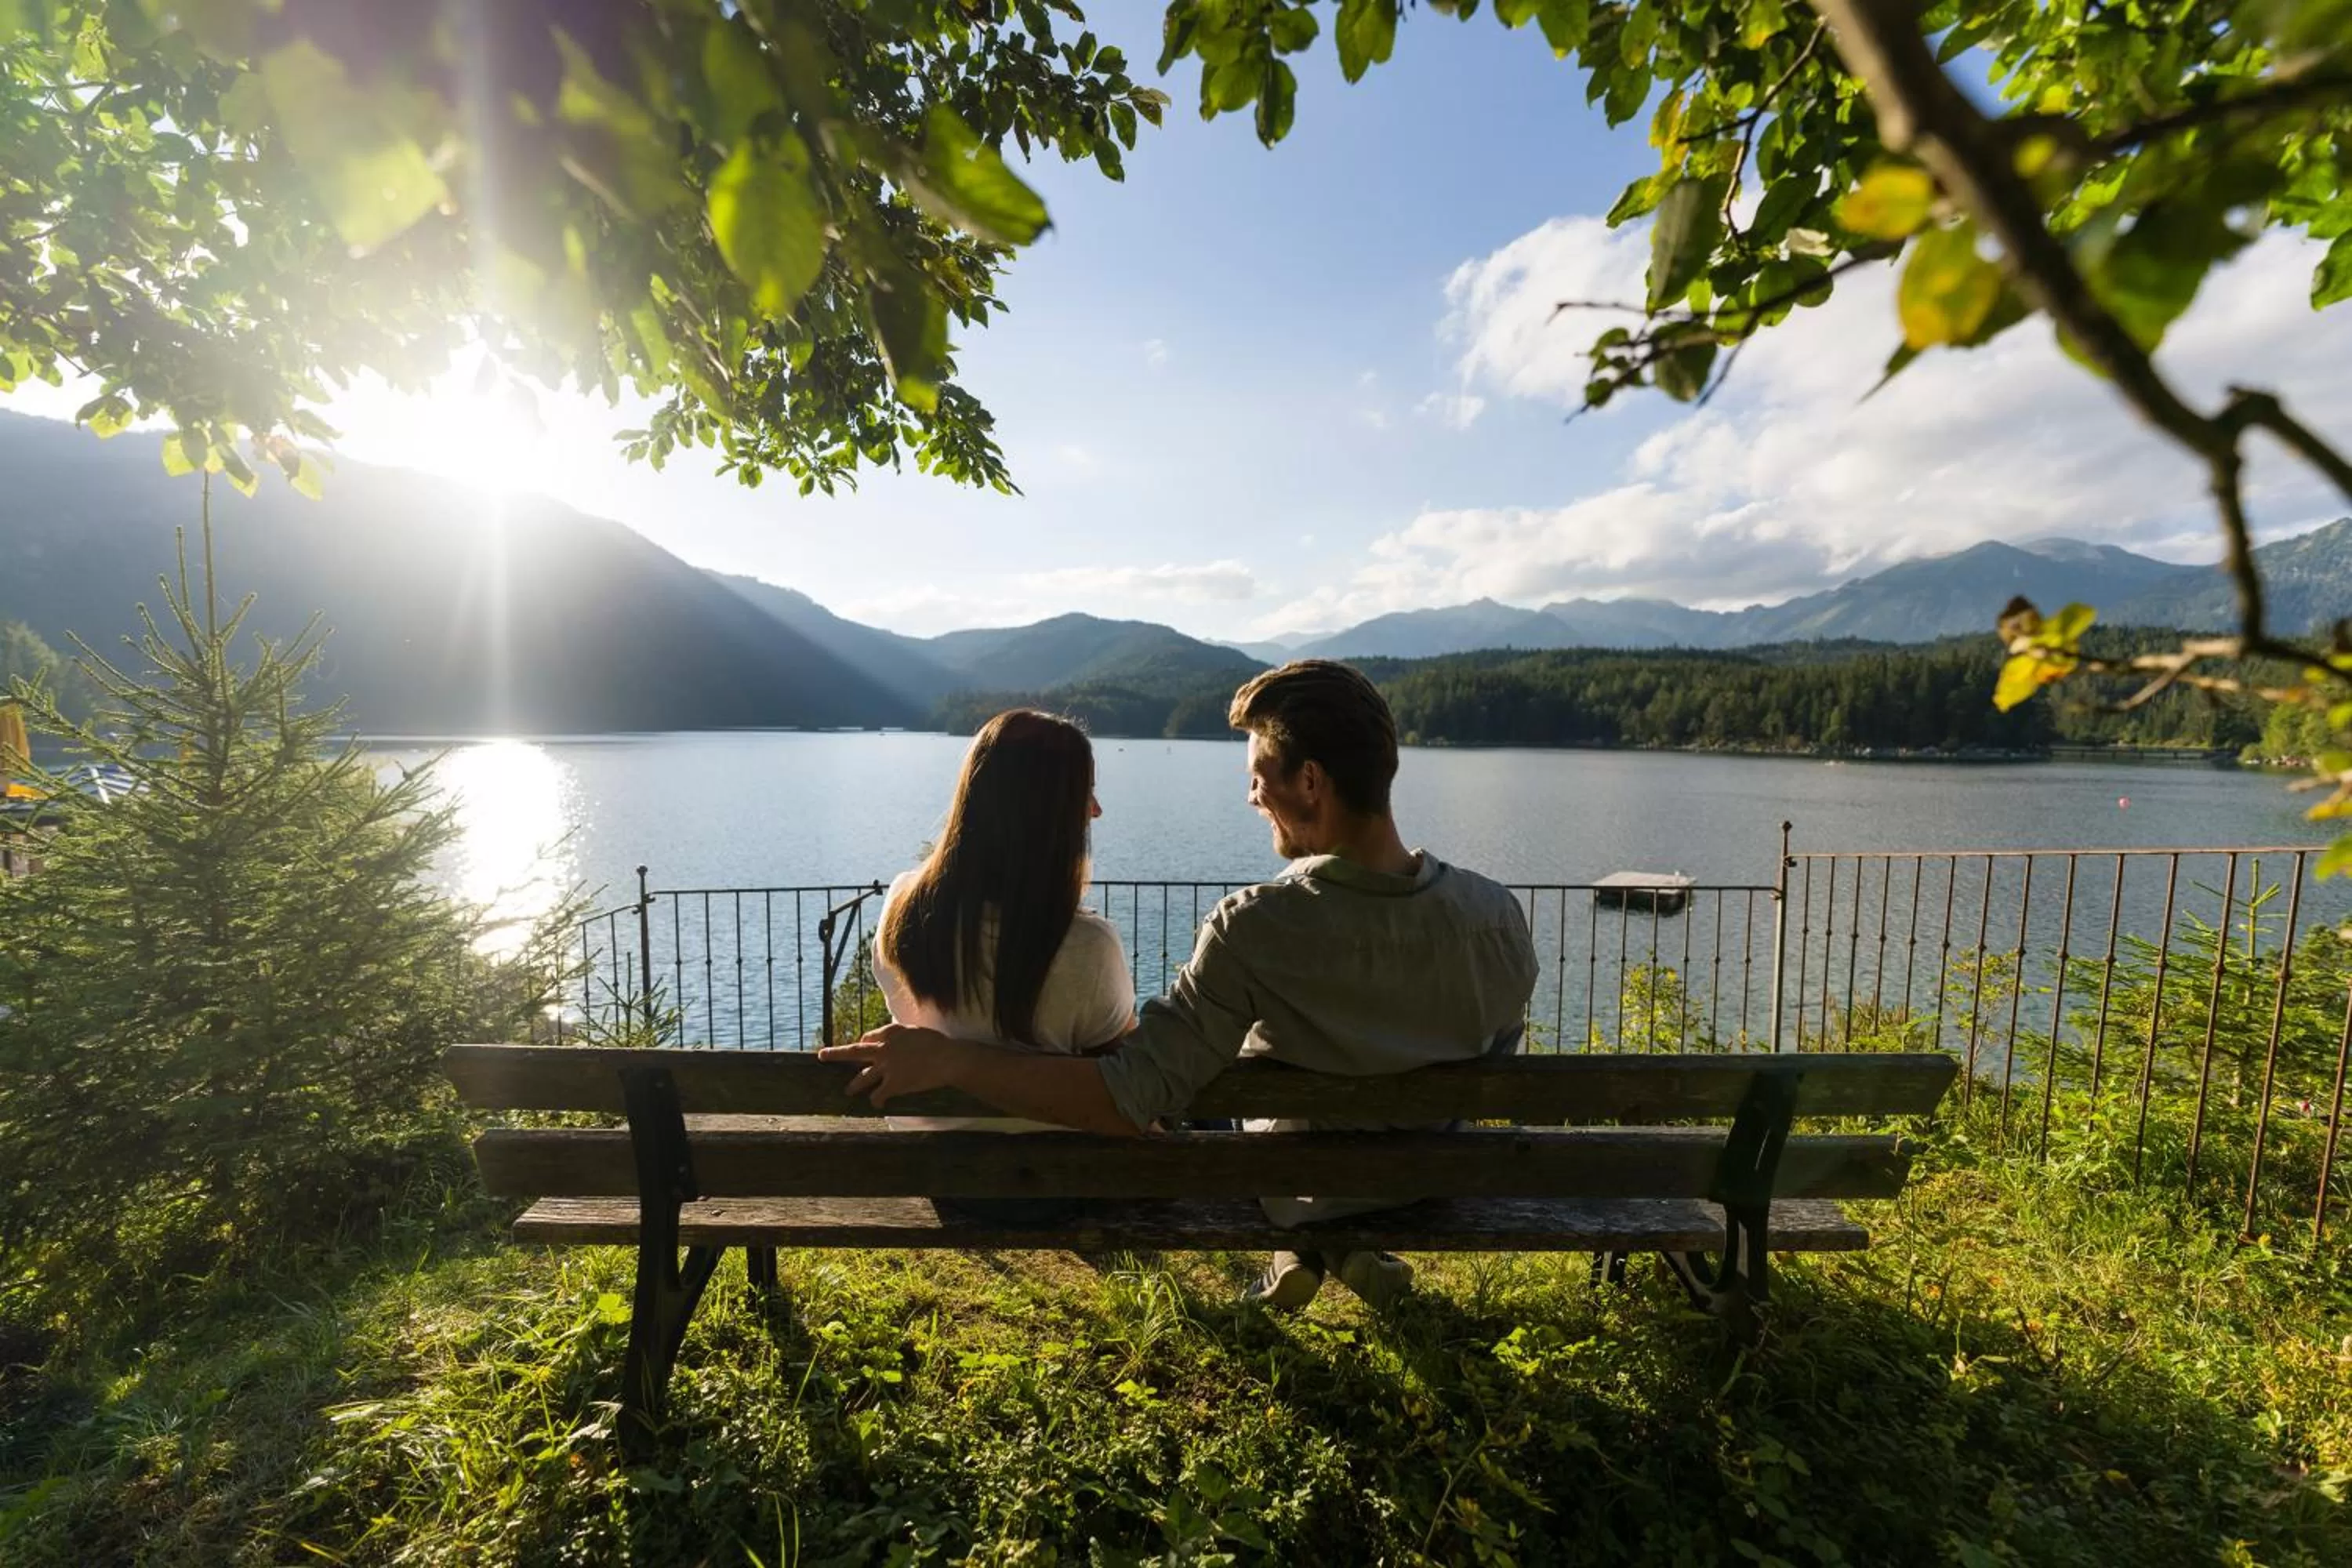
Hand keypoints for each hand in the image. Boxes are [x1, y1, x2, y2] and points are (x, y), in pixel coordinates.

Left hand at [818, 1023, 962, 1105]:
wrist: (946, 1059)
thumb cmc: (936, 1043)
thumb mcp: (915, 1031)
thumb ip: (900, 1033)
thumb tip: (891, 1036)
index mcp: (889, 1035)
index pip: (868, 1038)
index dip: (865, 1043)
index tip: (863, 1046)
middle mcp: (883, 1050)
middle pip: (854, 1052)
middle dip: (835, 1054)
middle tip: (821, 1056)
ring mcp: (886, 1068)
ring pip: (863, 1078)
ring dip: (854, 1085)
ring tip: (848, 1091)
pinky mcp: (893, 1084)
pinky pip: (879, 1095)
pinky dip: (877, 1100)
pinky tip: (877, 1105)